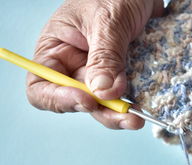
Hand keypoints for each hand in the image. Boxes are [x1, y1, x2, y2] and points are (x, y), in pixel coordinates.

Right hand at [26, 0, 163, 128]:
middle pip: (80, 101)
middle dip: (102, 112)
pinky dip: (137, 102)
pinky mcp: (126, 73)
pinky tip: (148, 104)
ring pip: (106, 103)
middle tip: (127, 117)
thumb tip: (102, 93)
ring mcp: (104, 71)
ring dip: (121, 113)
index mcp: (58, 48)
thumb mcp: (107, 20)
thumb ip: (104, 56)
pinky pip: (128, 95)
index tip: (88, 100)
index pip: (42, 86)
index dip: (60, 99)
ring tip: (139, 118)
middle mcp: (78, 65)